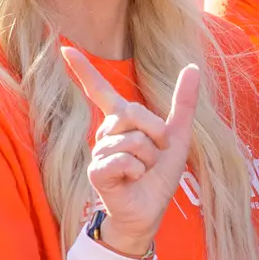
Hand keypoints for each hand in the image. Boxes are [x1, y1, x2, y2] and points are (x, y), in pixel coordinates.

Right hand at [62, 47, 198, 259]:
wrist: (150, 211)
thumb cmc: (159, 175)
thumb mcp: (178, 136)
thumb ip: (183, 103)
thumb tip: (192, 67)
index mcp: (121, 121)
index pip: (100, 90)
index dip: (84, 70)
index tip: (65, 48)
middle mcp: (106, 133)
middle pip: (132, 113)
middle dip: (156, 134)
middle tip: (157, 154)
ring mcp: (99, 152)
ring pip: (132, 140)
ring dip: (149, 159)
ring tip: (143, 172)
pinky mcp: (97, 172)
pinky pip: (123, 160)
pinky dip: (137, 171)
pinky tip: (133, 180)